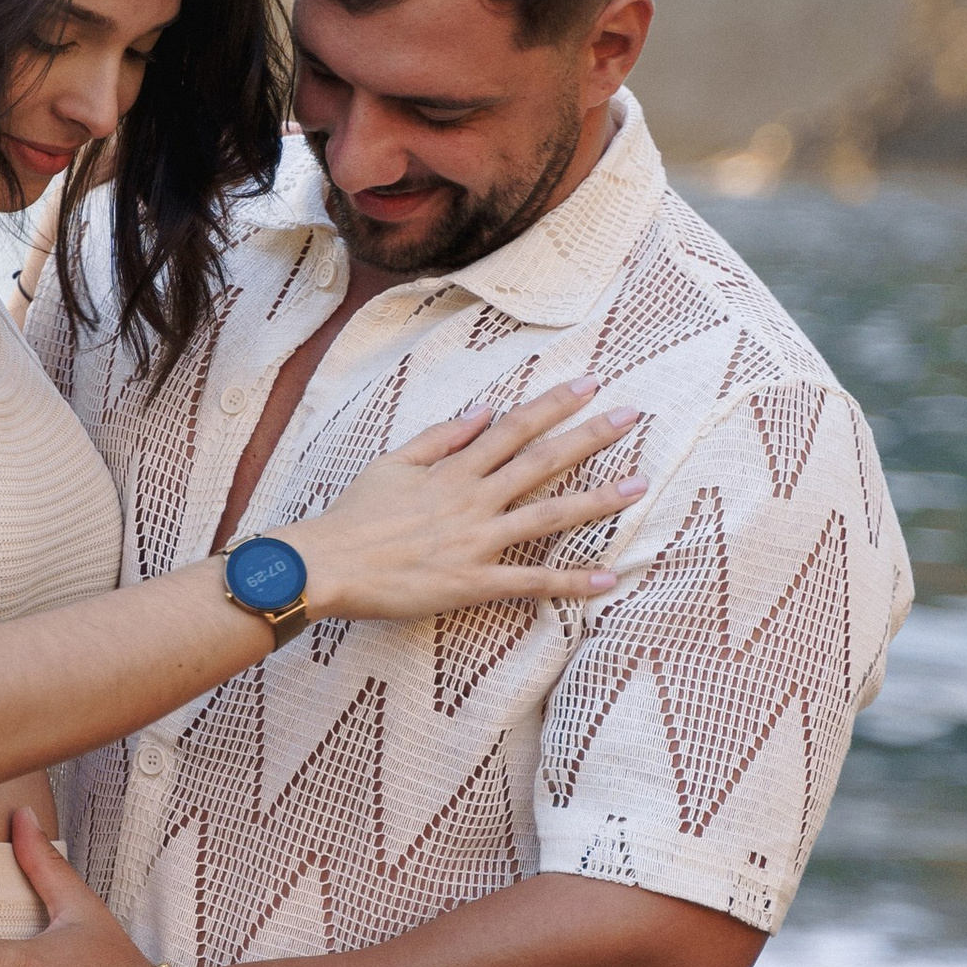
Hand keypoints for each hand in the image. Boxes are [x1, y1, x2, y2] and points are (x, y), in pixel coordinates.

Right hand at [290, 376, 646, 622]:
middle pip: (542, 460)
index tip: (589, 384)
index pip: (515, 427)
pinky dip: (571, 582)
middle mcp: (473, 499)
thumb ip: (441, 437)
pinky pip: (531, 583)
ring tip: (638, 487)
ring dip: (596, 501)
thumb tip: (482, 412)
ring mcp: (477, 541)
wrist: (327, 564)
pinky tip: (608, 579)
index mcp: (455, 469)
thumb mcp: (394, 462)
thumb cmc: (355, 515)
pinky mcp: (474, 583)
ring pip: (547, 515)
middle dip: (590, 436)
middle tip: (631, 416)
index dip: (555, 403)